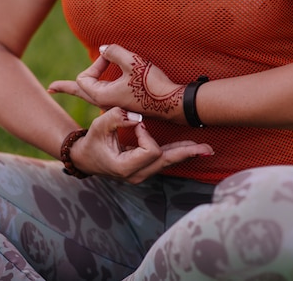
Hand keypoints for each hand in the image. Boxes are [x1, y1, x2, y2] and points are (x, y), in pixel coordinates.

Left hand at [48, 44, 184, 121]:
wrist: (173, 104)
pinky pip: (105, 95)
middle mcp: (105, 103)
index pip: (83, 77)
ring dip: (83, 86)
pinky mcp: (125, 104)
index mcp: (101, 96)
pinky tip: (98, 88)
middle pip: (80, 92)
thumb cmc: (152, 84)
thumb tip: (103, 50)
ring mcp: (115, 105)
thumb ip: (114, 52)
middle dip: (66, 88)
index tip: (112, 56)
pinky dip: (98, 87)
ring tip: (65, 88)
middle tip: (51, 89)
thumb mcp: (132, 62)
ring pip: (92, 94)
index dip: (96, 62)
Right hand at [70, 107, 213, 183]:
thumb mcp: (99, 126)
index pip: (149, 151)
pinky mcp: (146, 168)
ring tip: (206, 149)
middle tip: (207, 149)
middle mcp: (136, 175)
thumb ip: (116, 118)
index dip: (146, 134)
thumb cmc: (92, 141)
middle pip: (166, 161)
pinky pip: (165, 160)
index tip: (136, 123)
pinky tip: (193, 148)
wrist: (86, 158)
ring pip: (169, 162)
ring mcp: (142, 174)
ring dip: (186, 152)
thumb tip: (137, 118)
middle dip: (186, 153)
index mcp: (124, 167)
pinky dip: (178, 152)